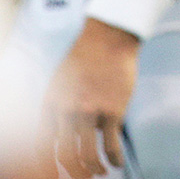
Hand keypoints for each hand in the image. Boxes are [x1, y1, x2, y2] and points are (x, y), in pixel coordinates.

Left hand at [42, 19, 139, 177]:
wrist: (110, 35)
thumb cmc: (87, 56)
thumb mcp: (61, 81)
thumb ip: (59, 106)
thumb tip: (65, 132)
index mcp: (50, 104)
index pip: (41, 146)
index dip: (47, 167)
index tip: (56, 175)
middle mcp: (67, 111)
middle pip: (64, 156)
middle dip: (73, 173)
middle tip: (80, 178)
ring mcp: (90, 111)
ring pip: (86, 156)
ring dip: (93, 170)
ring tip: (99, 172)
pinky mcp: (114, 110)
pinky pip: (111, 145)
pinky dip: (114, 159)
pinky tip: (117, 163)